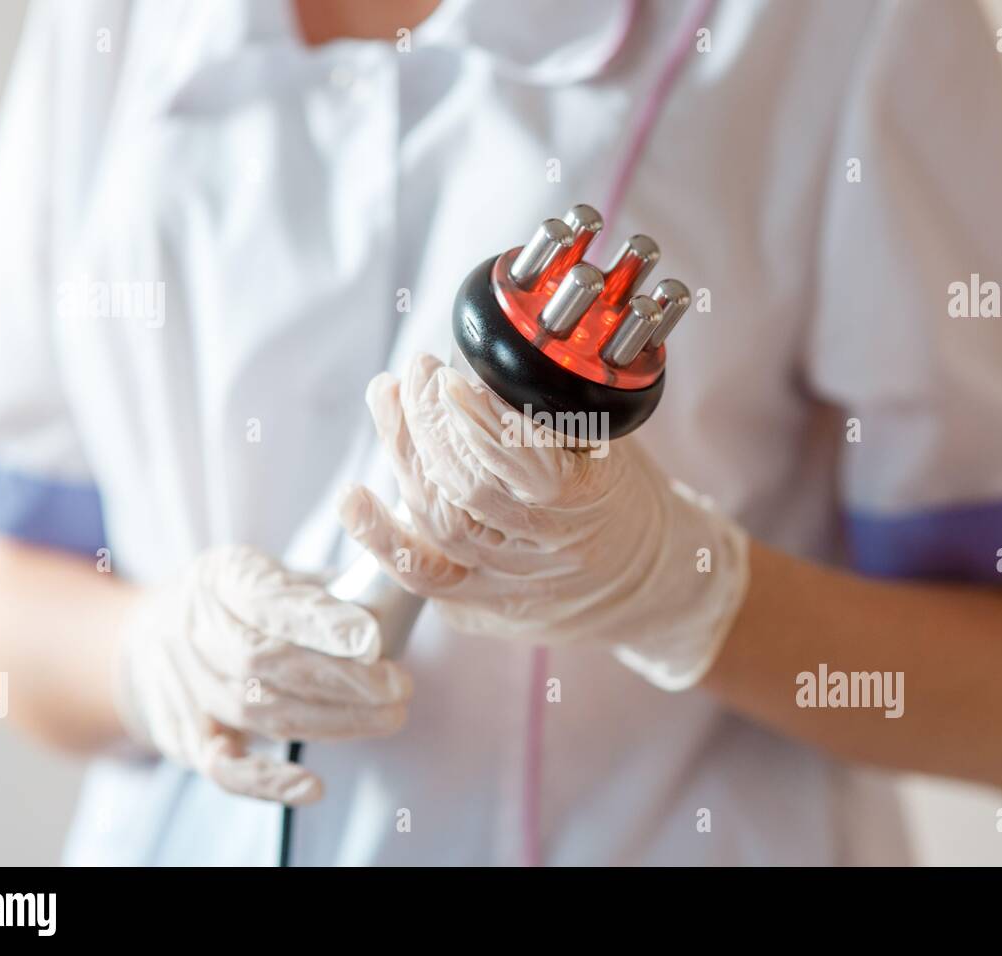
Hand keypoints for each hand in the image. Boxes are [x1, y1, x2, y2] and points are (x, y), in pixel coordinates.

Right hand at [112, 544, 411, 804]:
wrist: (148, 637)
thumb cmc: (236, 601)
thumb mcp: (273, 568)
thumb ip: (325, 587)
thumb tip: (394, 598)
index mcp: (223, 576)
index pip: (268, 599)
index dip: (321, 622)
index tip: (372, 640)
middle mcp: (195, 629)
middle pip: (265, 662)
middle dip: (342, 679)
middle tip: (399, 686)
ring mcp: (184, 686)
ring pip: (256, 712)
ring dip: (331, 721)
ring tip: (389, 716)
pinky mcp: (183, 737)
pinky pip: (222, 766)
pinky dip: (267, 782)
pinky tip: (313, 788)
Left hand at [338, 354, 749, 689]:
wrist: (648, 584)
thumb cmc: (624, 499)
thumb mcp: (613, 444)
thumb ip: (553, 412)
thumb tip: (483, 363)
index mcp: (592, 502)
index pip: (530, 467)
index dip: (483, 425)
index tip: (451, 380)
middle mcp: (549, 550)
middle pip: (469, 491)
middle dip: (430, 424)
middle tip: (416, 373)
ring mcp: (510, 584)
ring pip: (440, 524)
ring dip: (404, 455)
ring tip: (390, 398)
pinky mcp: (480, 606)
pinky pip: (423, 574)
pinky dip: (381, 535)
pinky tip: (353, 500)